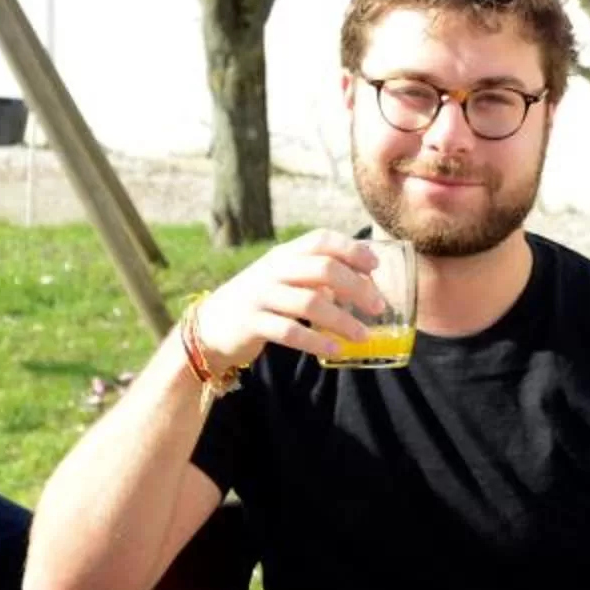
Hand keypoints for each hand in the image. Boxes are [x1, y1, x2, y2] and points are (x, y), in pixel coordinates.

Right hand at [192, 231, 389, 367]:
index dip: (351, 249)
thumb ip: (316, 276)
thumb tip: (365, 280)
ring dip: (342, 320)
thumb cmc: (261, 301)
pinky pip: (290, 331)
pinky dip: (316, 341)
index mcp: (284, 255)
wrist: (211, 325)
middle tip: (378, 307)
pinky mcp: (253, 324)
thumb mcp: (284, 279)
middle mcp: (273, 270)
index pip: (321, 239)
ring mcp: (261, 296)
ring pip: (310, 302)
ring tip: (363, 335)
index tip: (376, 265)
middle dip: (356, 287)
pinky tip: (336, 350)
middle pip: (322, 268)